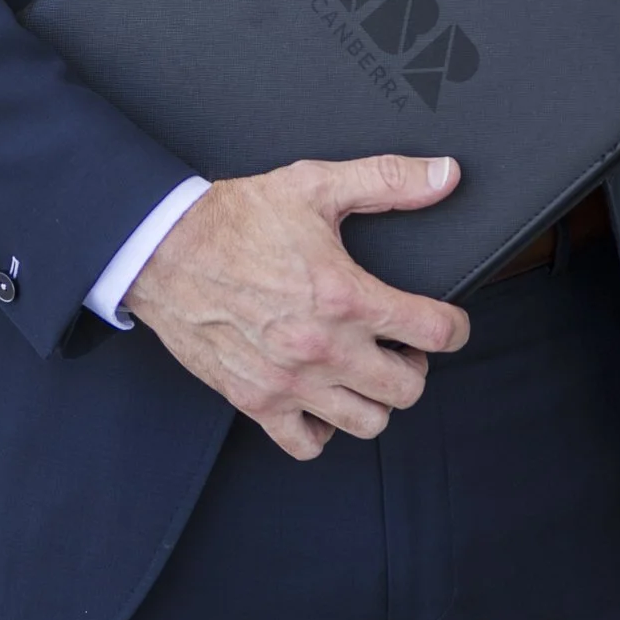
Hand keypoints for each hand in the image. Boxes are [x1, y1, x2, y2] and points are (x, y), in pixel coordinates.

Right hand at [125, 154, 470, 461]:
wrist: (164, 250)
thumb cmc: (236, 218)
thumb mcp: (316, 184)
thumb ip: (388, 180)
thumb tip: (445, 175)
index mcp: (346, 296)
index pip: (435, 332)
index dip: (455, 328)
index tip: (450, 324)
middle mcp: (324, 348)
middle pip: (408, 388)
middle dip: (417, 365)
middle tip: (401, 345)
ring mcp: (290, 382)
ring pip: (367, 422)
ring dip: (376, 398)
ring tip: (366, 370)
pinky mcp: (256, 401)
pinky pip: (307, 445)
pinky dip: (322, 429)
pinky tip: (322, 398)